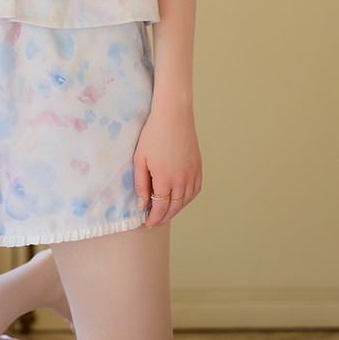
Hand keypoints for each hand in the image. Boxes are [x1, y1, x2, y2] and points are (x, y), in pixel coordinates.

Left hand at [133, 99, 201, 227]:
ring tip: (165, 213)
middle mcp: (182, 179)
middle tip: (155, 223)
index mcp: (165, 178)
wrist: (173, 115)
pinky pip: (195, 190)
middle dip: (164, 218)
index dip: (154, 218)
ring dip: (176, 210)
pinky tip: (179, 199)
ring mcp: (193, 173)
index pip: (160, 208)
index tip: (148, 224)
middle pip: (174, 207)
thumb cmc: (152, 134)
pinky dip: (187, 199)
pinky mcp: (199, 167)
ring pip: (186, 201)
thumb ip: (141, 184)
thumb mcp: (140, 159)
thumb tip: (142, 205)